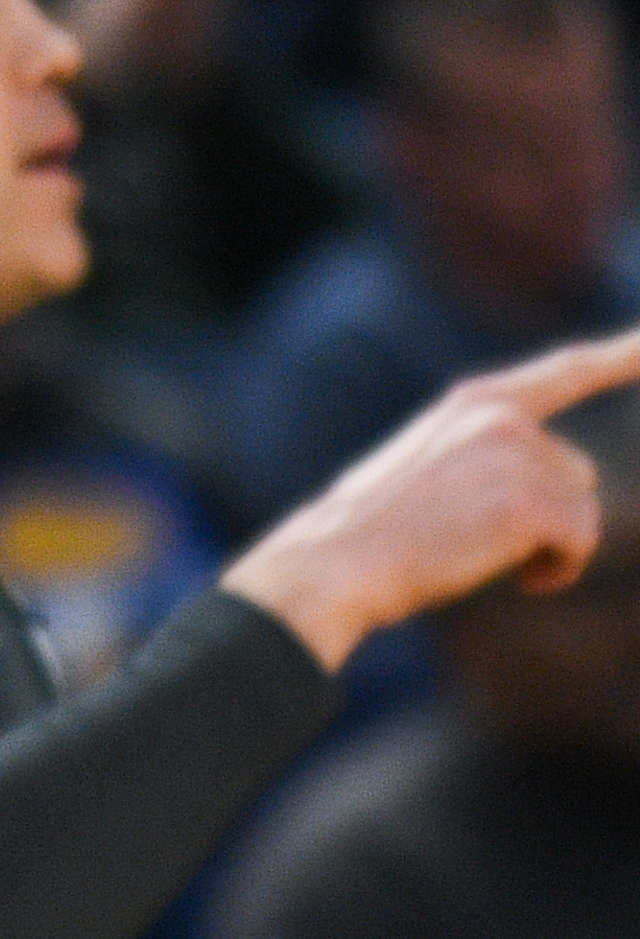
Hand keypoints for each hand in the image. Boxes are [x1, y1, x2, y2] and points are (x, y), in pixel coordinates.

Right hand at [225, 326, 639, 666]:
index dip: (623, 355)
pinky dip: (560, 570)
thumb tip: (563, 499)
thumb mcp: (424, 473)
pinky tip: (524, 582)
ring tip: (485, 564)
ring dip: (550, 545)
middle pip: (575, 471)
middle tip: (479, 546)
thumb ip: (487, 461)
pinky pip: (580, 541)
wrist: (328, 566)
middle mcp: (503, 419)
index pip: (567, 372)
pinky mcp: (528, 503)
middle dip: (546, 514)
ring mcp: (517, 457)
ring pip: (581, 508)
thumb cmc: (365, 538)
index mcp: (473, 405)